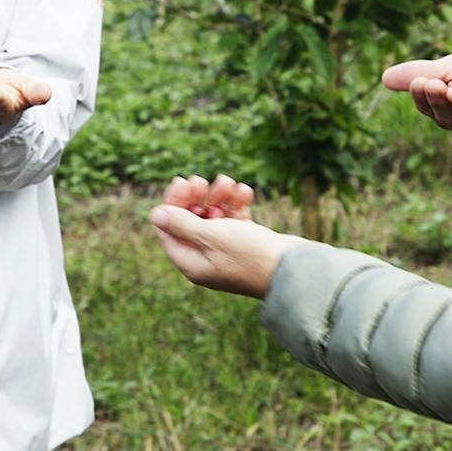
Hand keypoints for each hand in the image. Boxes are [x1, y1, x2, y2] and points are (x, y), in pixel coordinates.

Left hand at [148, 174, 292, 299]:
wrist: (296, 269)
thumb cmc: (251, 255)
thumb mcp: (211, 236)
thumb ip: (182, 224)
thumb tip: (155, 214)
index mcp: (192, 262)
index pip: (169, 229)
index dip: (173, 203)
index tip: (184, 182)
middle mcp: (206, 258)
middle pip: (190, 221)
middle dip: (197, 198)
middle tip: (204, 181)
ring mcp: (227, 251)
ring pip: (214, 216)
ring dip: (219, 197)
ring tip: (229, 183)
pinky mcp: (247, 243)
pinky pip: (234, 219)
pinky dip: (237, 204)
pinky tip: (245, 192)